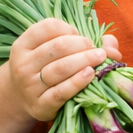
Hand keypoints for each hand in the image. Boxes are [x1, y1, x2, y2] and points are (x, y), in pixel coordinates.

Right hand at [7, 18, 121, 122]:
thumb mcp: (52, 52)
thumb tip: (110, 43)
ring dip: (84, 61)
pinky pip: (61, 92)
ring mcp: (30, 86)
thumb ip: (81, 41)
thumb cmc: (44, 69)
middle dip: (83, 45)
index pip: (48, 27)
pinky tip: (91, 75)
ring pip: (59, 68)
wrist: (22, 99)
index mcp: (23, 45)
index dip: (70, 29)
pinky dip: (78, 82)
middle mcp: (23, 64)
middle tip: (98, 50)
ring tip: (100, 58)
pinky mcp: (40, 105)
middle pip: (57, 47)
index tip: (81, 36)